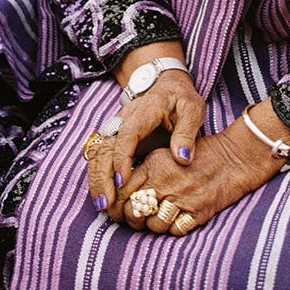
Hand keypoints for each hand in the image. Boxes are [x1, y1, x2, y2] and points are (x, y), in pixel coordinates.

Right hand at [87, 72, 204, 223]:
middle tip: (107, 203)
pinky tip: (102, 195)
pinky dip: (98, 175)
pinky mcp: (117, 136)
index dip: (122, 157)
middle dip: (103, 175)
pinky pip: (101, 155)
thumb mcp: (192, 109)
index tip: (123, 180)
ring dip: (97, 178)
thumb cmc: (181, 98)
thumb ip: (187, 132)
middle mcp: (125, 118)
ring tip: (102, 205)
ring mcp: (118, 127)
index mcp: (144, 110)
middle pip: (105, 145)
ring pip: (99, 151)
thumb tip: (182, 159)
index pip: (127, 133)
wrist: (168, 84)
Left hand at [118, 124, 279, 234]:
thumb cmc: (195, 156)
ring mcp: (181, 199)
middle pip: (134, 211)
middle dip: (131, 219)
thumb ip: (143, 171)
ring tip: (157, 218)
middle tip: (135, 219)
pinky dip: (172, 229)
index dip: (115, 206)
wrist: (230, 160)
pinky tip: (174, 220)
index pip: (122, 191)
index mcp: (153, 164)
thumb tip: (120, 191)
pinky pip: (174, 231)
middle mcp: (165, 182)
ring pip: (153, 225)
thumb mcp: (164, 154)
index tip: (115, 211)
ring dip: (152, 226)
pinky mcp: (197, 213)